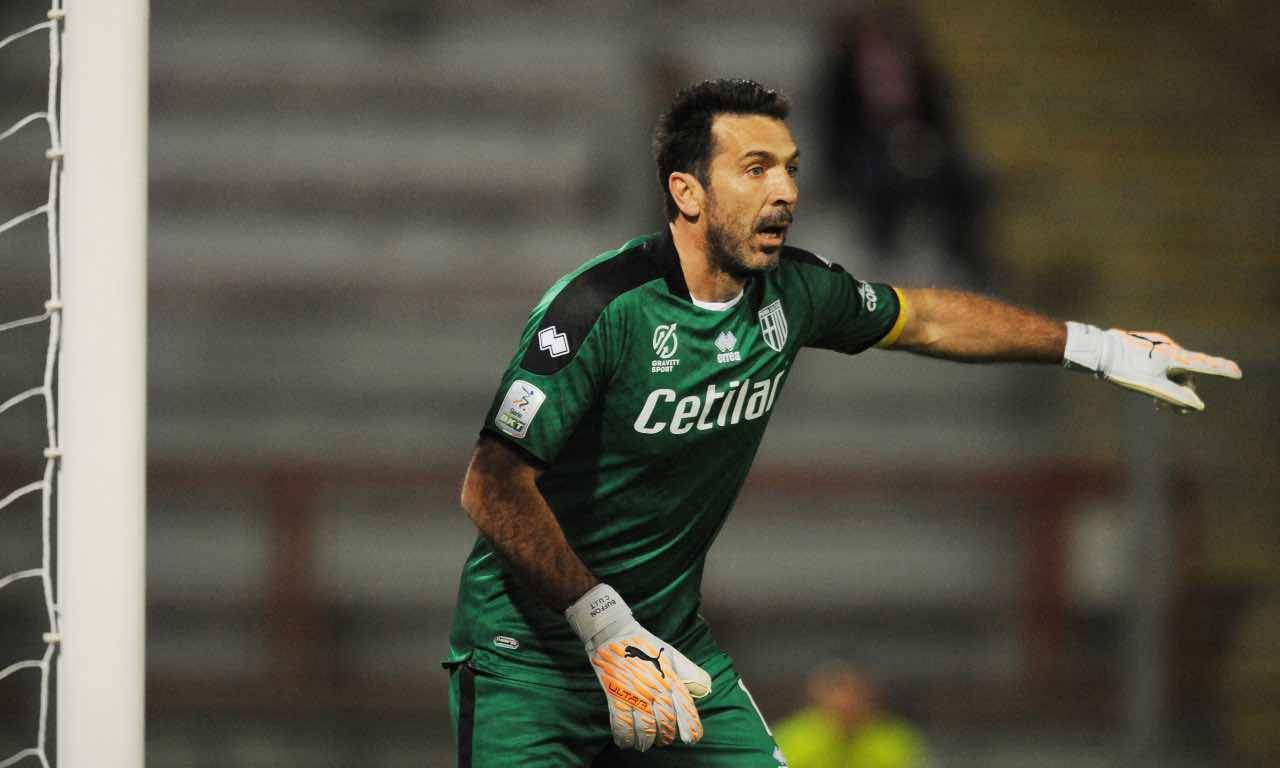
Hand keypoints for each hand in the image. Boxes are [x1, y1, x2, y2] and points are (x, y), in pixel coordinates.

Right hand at [565, 584, 710, 750]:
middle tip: (664, 740)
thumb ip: (690, 673)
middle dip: (666, 737)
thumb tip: (706, 688)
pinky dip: (624, 738)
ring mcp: (635, 694)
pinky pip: (621, 725)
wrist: (613, 634)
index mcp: (671, 679)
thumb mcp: (673, 655)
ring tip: (646, 744)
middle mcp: (655, 689)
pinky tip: (626, 742)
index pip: (685, 709)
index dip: (690, 728)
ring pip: (644, 729)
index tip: (691, 739)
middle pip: (665, 724)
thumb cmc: (646, 646)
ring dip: (646, 741)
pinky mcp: (616, 696)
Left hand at [1064, 322, 1241, 411]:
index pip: (1202, 364)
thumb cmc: (1122, 369)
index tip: (1237, 372)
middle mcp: (1169, 349)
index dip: (1221, 370)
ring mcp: (1158, 347)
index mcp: (1172, 356)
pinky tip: (1155, 396)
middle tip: (1180, 412)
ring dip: (1172, 388)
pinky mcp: (1148, 348)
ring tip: (1161, 407)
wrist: (1097, 351)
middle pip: (1187, 373)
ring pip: (1174, 371)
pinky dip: (1163, 379)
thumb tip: (1197, 406)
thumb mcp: (1149, 387)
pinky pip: (1163, 365)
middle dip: (1185, 393)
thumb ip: (1174, 396)